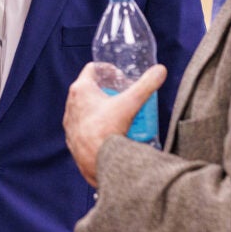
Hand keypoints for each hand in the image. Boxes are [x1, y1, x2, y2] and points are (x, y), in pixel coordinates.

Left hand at [64, 63, 165, 186]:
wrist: (98, 162)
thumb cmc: (110, 129)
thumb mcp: (131, 103)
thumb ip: (146, 85)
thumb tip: (160, 70)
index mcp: (80, 90)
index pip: (92, 70)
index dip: (106, 69)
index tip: (119, 76)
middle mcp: (71, 105)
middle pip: (89, 90)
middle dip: (106, 90)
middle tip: (122, 96)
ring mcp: (70, 124)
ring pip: (85, 110)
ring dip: (99, 109)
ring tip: (117, 115)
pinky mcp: (72, 140)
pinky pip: (83, 129)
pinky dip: (94, 127)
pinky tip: (107, 133)